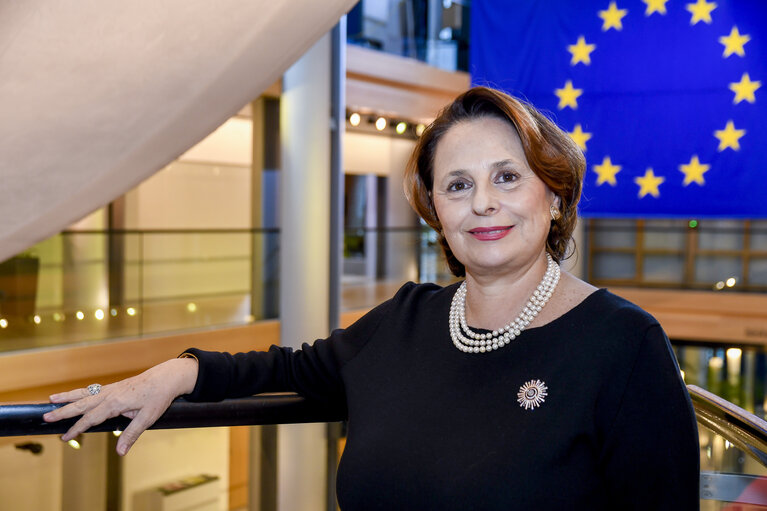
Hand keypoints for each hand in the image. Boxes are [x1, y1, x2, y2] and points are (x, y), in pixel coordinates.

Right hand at [43, 357, 197, 455]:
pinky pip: (93, 390)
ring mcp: (112, 388)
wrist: (168, 376)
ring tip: (51, 399)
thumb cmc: (159, 396)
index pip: (91, 418)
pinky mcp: (116, 387)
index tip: (64, 437)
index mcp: (116, 402)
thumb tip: (119, 451)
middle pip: (82, 403)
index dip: (77, 428)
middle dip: (64, 411)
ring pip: (85, 393)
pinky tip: (75, 395)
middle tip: (46, 417)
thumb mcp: (148, 417)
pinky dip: (81, 392)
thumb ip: (132, 434)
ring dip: (68, 397)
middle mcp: (110, 394)